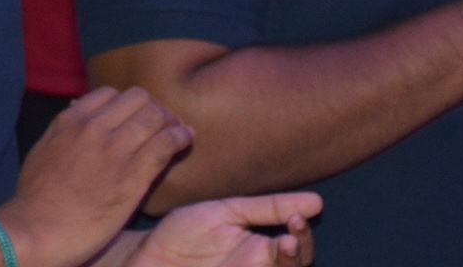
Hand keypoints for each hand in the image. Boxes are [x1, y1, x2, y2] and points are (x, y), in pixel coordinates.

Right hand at [0, 87, 192, 266]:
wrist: (38, 229)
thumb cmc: (36, 198)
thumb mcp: (44, 150)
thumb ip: (65, 132)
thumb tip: (77, 114)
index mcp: (71, 120)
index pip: (110, 93)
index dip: (127, 104)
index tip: (135, 116)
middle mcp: (95, 126)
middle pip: (138, 98)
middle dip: (153, 107)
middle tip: (161, 123)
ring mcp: (115, 149)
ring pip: (156, 116)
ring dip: (171, 121)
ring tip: (178, 130)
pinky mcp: (134, 174)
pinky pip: (166, 144)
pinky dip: (180, 138)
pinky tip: (186, 140)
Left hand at [127, 195, 321, 266]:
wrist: (146, 257)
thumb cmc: (184, 235)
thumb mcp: (226, 213)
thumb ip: (266, 208)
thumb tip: (316, 202)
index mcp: (261, 252)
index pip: (296, 250)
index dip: (302, 237)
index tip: (296, 219)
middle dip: (297, 255)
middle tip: (290, 236)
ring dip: (283, 266)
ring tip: (280, 247)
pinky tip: (254, 260)